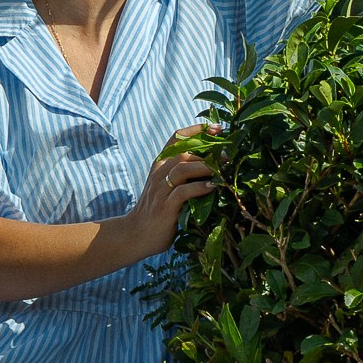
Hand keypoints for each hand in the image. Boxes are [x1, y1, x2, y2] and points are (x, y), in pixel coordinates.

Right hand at [125, 126, 217, 256]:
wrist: (136, 234)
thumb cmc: (157, 211)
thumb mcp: (166, 188)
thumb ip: (182, 177)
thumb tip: (213, 168)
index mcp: (159, 166)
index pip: (175, 139)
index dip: (196, 130)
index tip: (216, 128)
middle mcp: (159, 174)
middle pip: (183, 152)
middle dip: (207, 150)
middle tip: (227, 155)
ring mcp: (161, 190)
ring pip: (183, 168)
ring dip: (205, 166)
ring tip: (222, 169)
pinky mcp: (165, 207)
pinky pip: (183, 192)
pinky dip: (199, 188)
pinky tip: (212, 188)